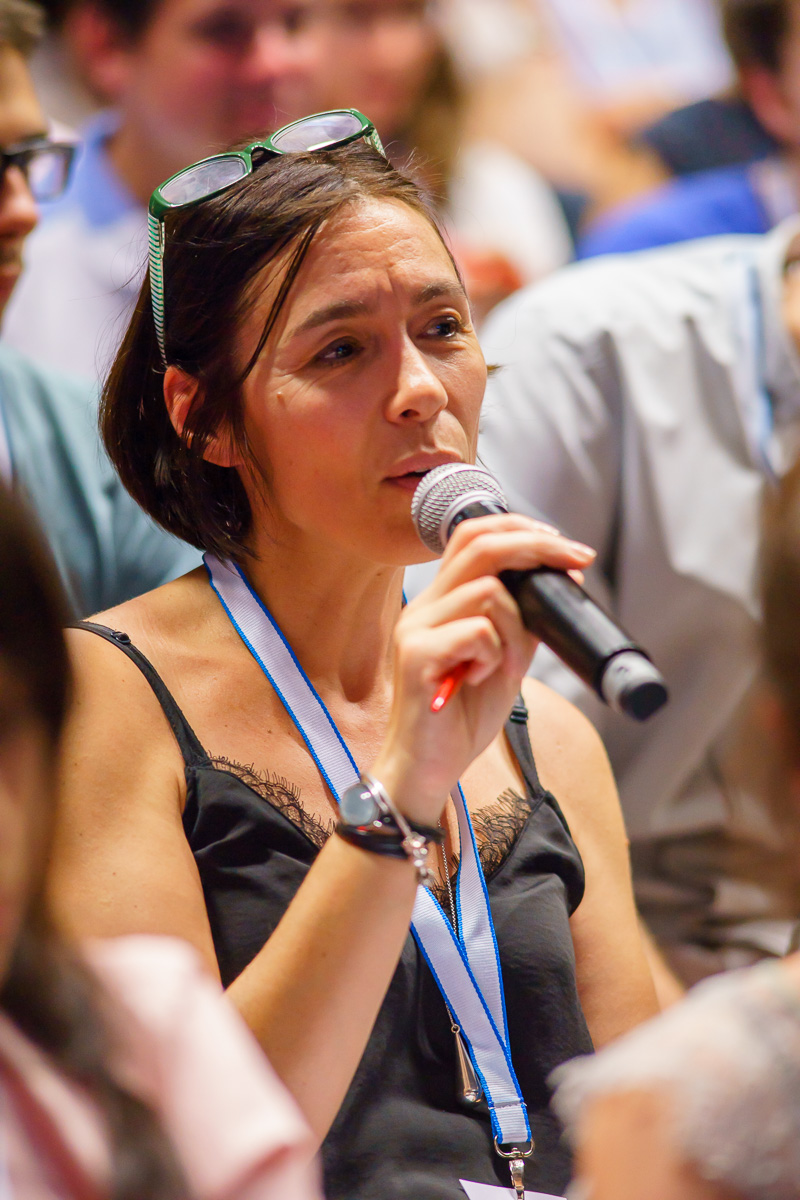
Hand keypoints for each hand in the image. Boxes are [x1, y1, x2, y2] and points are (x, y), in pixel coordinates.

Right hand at [371, 514, 595, 823]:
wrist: (428, 768)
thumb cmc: (461, 717)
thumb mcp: (505, 660)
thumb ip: (521, 621)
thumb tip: (559, 579)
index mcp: (442, 602)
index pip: (474, 535)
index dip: (523, 529)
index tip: (566, 547)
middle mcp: (424, 607)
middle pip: (480, 545)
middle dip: (537, 547)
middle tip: (577, 561)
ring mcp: (415, 628)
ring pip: (488, 592)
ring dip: (516, 628)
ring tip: (506, 666)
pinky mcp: (416, 655)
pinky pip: (478, 632)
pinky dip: (496, 655)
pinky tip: (480, 680)